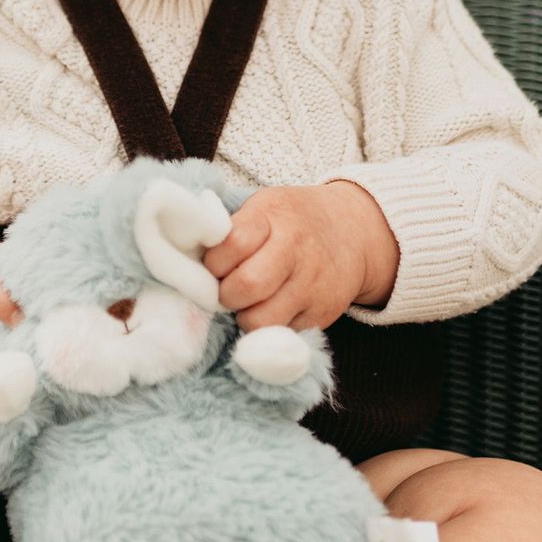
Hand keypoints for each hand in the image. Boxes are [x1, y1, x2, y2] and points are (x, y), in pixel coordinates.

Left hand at [201, 184, 383, 330]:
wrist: (354, 231)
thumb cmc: (292, 220)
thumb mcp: (264, 207)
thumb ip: (232, 230)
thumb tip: (187, 258)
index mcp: (273, 217)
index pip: (230, 245)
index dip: (213, 262)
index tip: (213, 266)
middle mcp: (296, 249)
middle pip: (246, 286)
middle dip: (226, 295)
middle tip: (227, 291)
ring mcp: (313, 284)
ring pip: (261, 320)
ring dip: (245, 317)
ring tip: (248, 304)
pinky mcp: (324, 312)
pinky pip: (283, 334)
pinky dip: (270, 328)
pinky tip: (272, 309)